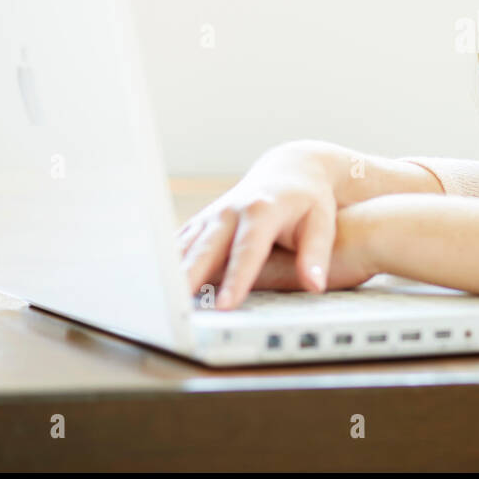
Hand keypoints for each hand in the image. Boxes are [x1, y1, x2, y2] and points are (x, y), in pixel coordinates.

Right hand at [177, 141, 376, 308]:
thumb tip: (315, 286)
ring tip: (160, 303)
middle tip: (178, 308)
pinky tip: (156, 287)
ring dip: (172, 273)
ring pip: (186, 247)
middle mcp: (231, 211)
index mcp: (262, 211)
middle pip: (207, 248)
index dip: (236, 278)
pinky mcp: (203, 222)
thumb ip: (316, 254)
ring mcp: (213, 215)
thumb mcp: (321, 223)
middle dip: (191, 277)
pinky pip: (181, 244)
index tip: (226, 305)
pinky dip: (168, 264)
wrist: (291, 170)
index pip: (247, 249)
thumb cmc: (309, 201)